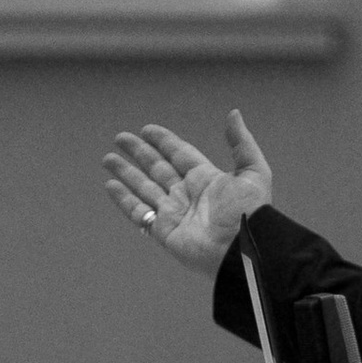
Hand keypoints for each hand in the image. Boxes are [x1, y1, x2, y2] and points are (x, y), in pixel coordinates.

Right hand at [101, 112, 272, 278]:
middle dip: (139, 152)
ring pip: (144, 186)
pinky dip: (123, 199)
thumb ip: (242, 143)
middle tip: (120, 137)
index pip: (180, 154)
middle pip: (157, 167)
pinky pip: (138, 211)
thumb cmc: (250, 212)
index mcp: (207, 178)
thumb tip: (233, 113)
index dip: (164, 141)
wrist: (242, 249)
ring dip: (126, 172)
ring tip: (108, 158)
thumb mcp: (254, 171)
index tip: (147, 129)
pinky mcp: (163, 230)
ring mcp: (174, 212)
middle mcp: (187, 193)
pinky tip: (110, 185)